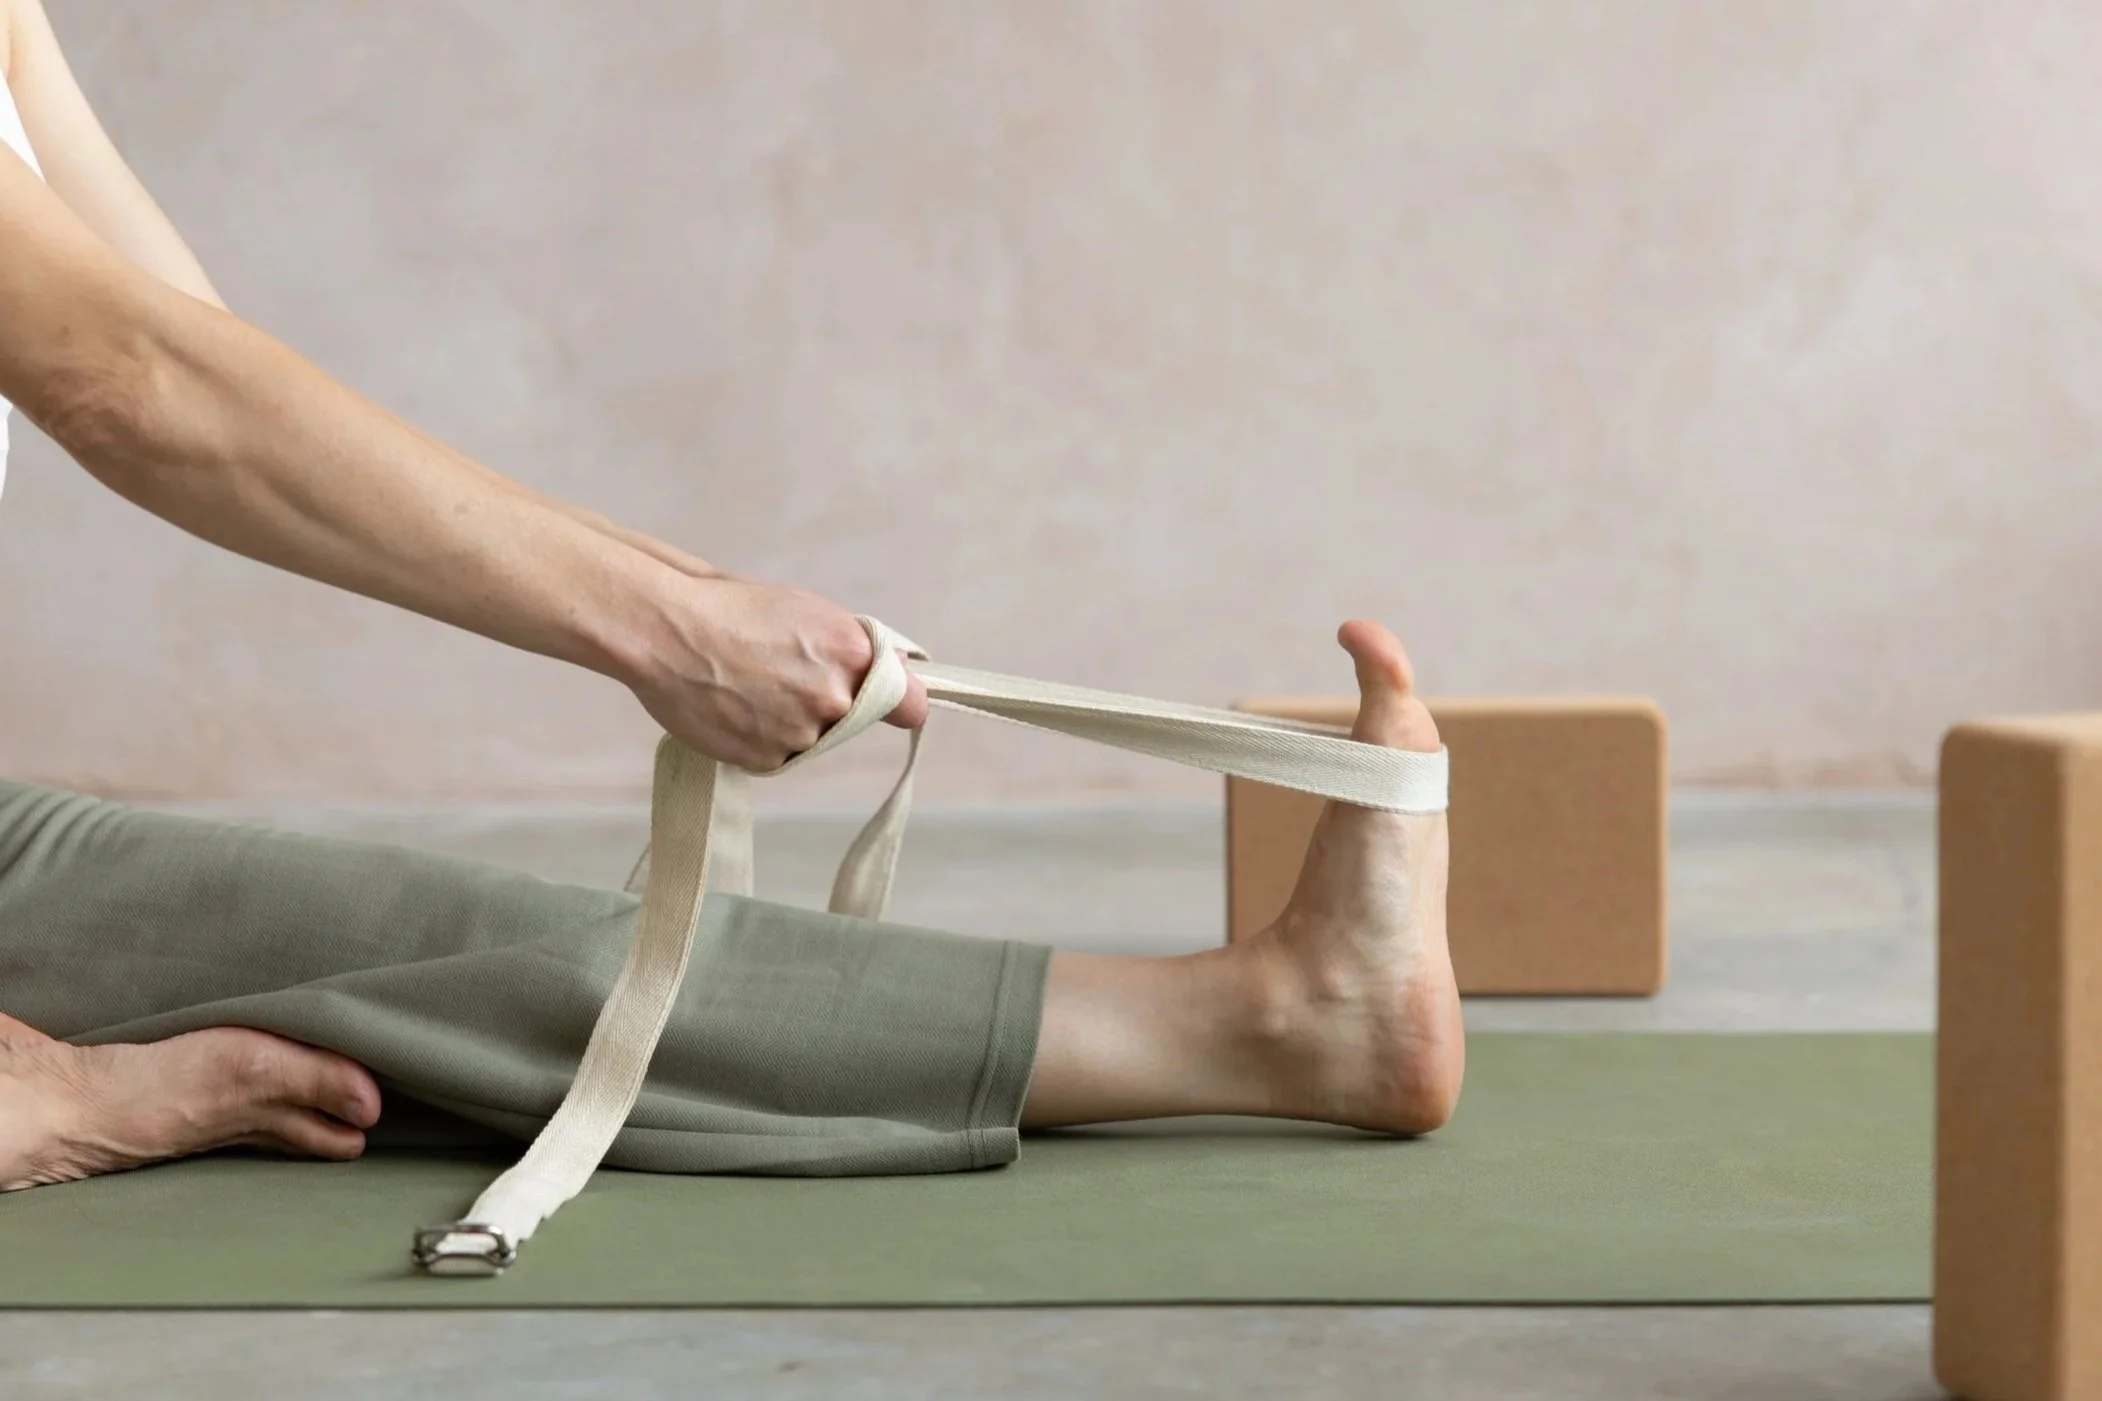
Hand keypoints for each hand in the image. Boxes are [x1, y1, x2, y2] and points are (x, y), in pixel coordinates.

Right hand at [625, 576, 929, 771]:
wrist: (666, 631)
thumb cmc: (729, 607)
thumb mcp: (805, 611)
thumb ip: (850, 649)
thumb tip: (889, 670)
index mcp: (851, 653)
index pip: (909, 703)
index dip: (902, 703)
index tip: (898, 704)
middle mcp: (834, 698)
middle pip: (852, 718)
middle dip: (829, 704)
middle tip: (782, 678)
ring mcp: (801, 734)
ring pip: (812, 738)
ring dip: (789, 721)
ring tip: (744, 686)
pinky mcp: (767, 759)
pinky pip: (778, 755)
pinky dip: (759, 738)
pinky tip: (731, 706)